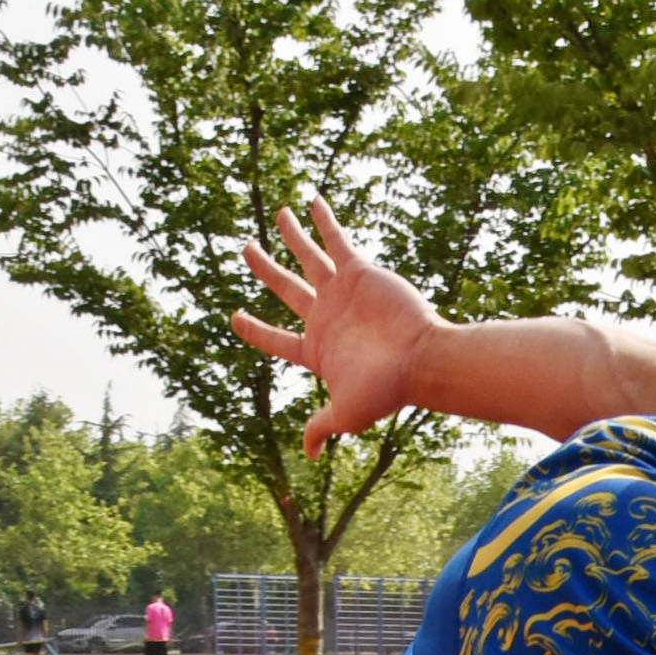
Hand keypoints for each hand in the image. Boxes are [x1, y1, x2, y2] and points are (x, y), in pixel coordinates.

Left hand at [230, 195, 441, 454]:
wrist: (421, 359)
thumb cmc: (386, 389)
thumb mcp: (346, 413)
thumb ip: (322, 426)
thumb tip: (309, 453)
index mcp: (317, 350)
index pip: (276, 339)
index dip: (254, 329)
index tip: (235, 317)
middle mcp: (326, 317)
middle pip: (285, 288)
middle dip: (265, 268)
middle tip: (247, 248)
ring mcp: (342, 293)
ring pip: (308, 259)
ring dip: (292, 237)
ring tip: (278, 214)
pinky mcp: (359, 273)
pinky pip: (336, 241)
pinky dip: (324, 223)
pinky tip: (311, 201)